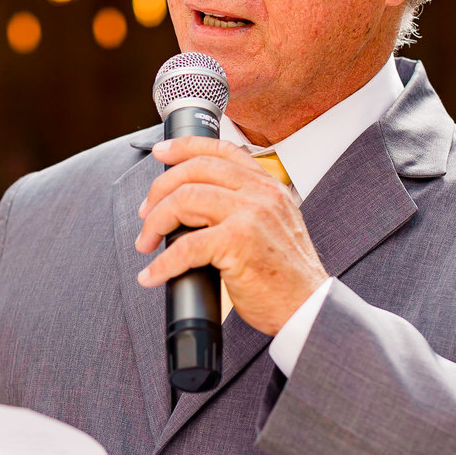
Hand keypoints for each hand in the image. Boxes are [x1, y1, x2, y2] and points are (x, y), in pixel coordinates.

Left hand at [134, 137, 328, 335]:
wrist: (309, 308)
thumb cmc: (285, 275)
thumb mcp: (272, 224)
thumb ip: (243, 205)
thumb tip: (191, 203)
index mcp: (267, 185)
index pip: (221, 150)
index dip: (185, 146)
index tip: (160, 152)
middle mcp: (260, 193)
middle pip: (194, 172)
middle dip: (159, 191)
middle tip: (146, 215)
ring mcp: (250, 215)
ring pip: (184, 200)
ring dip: (155, 223)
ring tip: (147, 243)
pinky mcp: (238, 243)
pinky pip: (185, 246)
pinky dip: (163, 263)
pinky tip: (154, 274)